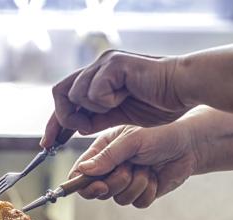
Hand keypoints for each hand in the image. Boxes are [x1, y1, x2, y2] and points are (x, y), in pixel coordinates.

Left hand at [41, 50, 189, 147]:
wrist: (184, 88)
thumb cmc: (161, 102)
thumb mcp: (122, 117)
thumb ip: (99, 119)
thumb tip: (78, 126)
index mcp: (98, 79)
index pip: (65, 98)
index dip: (55, 122)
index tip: (48, 144)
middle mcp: (98, 67)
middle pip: (60, 92)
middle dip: (62, 119)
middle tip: (74, 134)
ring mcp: (105, 63)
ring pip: (76, 93)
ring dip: (91, 110)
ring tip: (114, 109)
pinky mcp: (114, 64)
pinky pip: (94, 90)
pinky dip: (104, 101)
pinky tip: (123, 99)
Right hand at [68, 122, 198, 207]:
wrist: (188, 146)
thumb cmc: (159, 135)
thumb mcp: (132, 140)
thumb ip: (108, 156)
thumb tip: (84, 170)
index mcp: (103, 151)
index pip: (80, 172)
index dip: (82, 183)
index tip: (97, 185)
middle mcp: (111, 168)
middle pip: (97, 190)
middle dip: (116, 182)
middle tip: (129, 169)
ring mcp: (126, 182)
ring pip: (119, 199)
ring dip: (136, 184)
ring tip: (147, 167)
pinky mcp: (141, 193)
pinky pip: (137, 203)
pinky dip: (148, 191)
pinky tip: (155, 177)